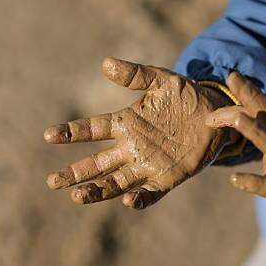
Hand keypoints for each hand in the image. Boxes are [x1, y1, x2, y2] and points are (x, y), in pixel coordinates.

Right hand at [44, 58, 231, 208]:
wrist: (216, 115)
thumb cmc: (187, 97)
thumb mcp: (163, 80)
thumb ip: (136, 75)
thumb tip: (105, 63)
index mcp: (127, 123)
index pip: (93, 129)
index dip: (71, 132)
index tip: (49, 135)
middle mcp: (132, 147)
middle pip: (97, 163)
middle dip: (75, 172)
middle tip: (52, 181)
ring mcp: (148, 165)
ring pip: (115, 181)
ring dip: (97, 190)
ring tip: (76, 197)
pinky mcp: (167, 179)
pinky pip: (150, 193)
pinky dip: (139, 199)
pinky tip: (128, 202)